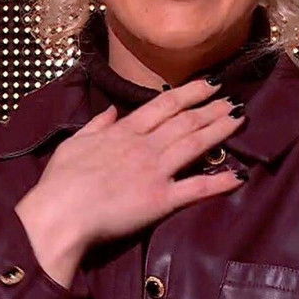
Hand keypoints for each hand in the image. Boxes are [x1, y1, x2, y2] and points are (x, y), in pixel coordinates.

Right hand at [21, 77, 246, 252]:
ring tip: (238, 120)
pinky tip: (239, 174)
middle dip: (211, 108)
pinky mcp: (161, 200)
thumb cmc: (60, 182)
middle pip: (185, 121)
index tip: (209, 84)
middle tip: (232, 100)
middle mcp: (145, 146)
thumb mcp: (74, 143)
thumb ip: (96, 125)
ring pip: (195, 144)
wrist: (60, 215)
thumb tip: (111, 110)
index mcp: (124, 132)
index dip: (190, 93)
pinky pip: (196, 188)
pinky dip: (219, 181)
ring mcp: (155, 171)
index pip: (164, 105)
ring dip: (219, 130)